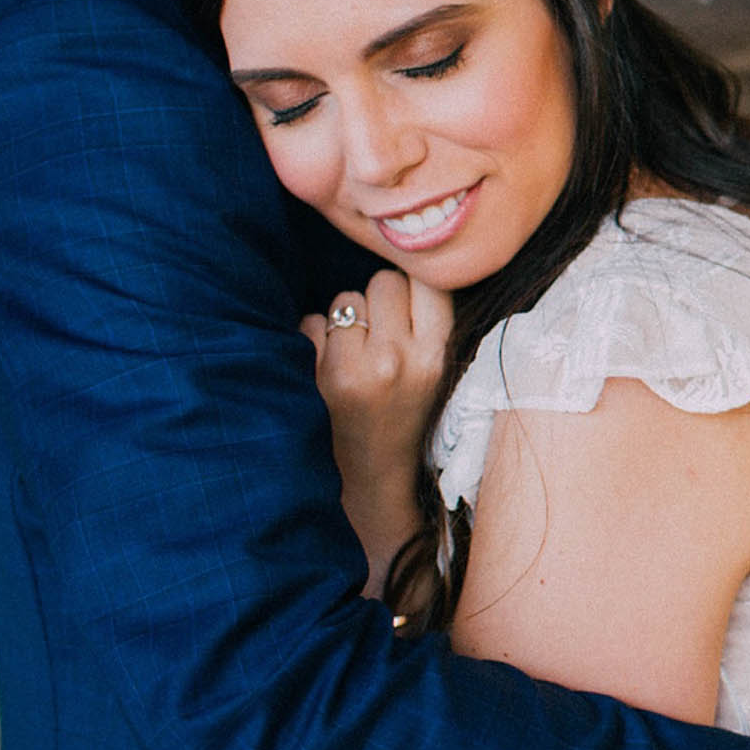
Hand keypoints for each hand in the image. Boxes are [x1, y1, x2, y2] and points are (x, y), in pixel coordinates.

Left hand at [300, 269, 451, 593]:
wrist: (372, 485)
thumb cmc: (405, 419)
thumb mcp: (435, 373)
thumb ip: (427, 325)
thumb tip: (405, 264)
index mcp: (438, 356)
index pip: (430, 280)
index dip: (414, 284)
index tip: (407, 303)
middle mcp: (401, 359)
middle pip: (384, 280)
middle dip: (376, 299)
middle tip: (376, 333)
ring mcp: (357, 369)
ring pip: (345, 299)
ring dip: (342, 318)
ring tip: (350, 355)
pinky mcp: (319, 380)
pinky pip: (311, 324)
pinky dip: (311, 339)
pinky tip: (323, 369)